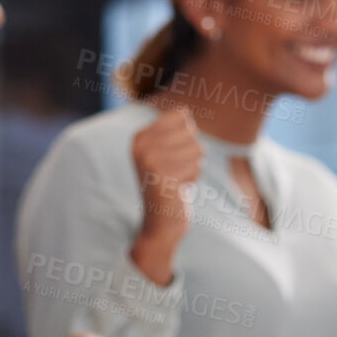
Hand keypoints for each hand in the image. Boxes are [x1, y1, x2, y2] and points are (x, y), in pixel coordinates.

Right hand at [129, 107, 201, 284]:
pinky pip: (197, 165)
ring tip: (177, 181)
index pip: (182, 116)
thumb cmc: (169, 185)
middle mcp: (141, 146)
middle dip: (191, 154)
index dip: (187, 138)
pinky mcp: (163, 177)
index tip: (173, 157)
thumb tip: (185, 111)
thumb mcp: (165, 153)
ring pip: (197, 148)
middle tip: (175, 173)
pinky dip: (194, 178)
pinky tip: (178, 189)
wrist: (160, 225)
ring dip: (193, 167)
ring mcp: (150, 161)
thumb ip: (174, 129)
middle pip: (191, 132)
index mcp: (139, 137)